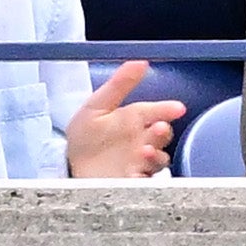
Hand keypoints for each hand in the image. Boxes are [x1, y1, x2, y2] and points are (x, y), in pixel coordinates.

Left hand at [65, 57, 180, 177]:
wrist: (68, 167)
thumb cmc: (85, 137)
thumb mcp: (97, 106)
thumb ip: (119, 84)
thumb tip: (140, 62)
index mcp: (135, 121)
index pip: (157, 113)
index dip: (167, 109)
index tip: (176, 108)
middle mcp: (141, 142)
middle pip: (161, 137)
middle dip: (162, 132)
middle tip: (157, 128)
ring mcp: (139, 164)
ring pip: (158, 160)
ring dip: (155, 156)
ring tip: (143, 152)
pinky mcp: (133, 183)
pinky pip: (145, 182)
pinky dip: (144, 179)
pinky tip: (135, 174)